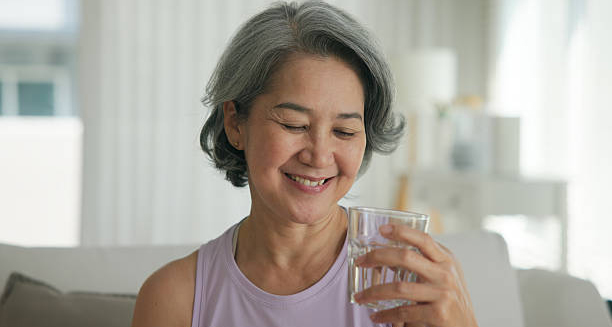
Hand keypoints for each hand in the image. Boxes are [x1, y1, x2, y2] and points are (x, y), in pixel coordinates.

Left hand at [353, 224, 478, 326]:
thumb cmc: (450, 300)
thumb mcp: (444, 275)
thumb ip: (426, 263)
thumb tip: (388, 254)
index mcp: (446, 260)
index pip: (423, 239)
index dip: (402, 231)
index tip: (382, 229)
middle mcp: (445, 273)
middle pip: (406, 257)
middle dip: (378, 257)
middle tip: (360, 262)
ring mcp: (443, 293)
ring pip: (399, 287)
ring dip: (374, 292)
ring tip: (360, 297)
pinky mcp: (438, 314)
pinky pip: (404, 311)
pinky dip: (386, 315)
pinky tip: (376, 316)